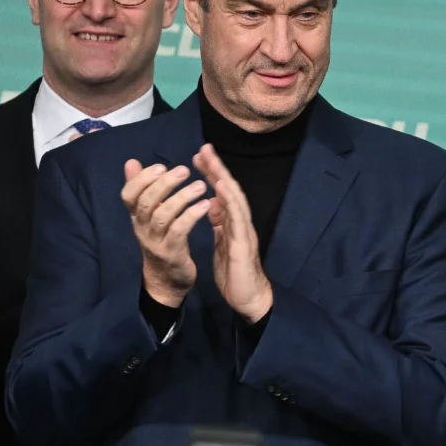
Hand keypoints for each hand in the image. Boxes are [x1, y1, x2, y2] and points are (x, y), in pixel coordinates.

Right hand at [122, 157, 208, 306]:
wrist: (167, 280)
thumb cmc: (161, 240)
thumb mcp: (149, 215)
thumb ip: (142, 189)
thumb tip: (131, 162)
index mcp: (136, 216)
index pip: (128, 194)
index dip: (141, 179)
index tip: (160, 166)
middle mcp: (141, 228)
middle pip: (146, 202)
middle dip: (164, 184)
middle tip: (184, 170)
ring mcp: (155, 242)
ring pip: (163, 216)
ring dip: (182, 198)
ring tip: (201, 186)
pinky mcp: (171, 253)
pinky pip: (179, 231)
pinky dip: (192, 216)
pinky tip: (206, 205)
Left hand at [196, 145, 272, 322]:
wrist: (248, 298)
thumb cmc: (235, 274)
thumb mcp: (222, 244)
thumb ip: (219, 224)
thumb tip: (211, 204)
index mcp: (232, 223)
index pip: (220, 193)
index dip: (210, 174)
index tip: (197, 157)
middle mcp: (240, 222)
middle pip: (228, 189)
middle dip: (216, 168)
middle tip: (203, 147)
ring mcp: (244, 230)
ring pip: (234, 198)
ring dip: (223, 176)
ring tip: (211, 159)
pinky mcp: (244, 242)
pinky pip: (237, 217)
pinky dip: (229, 199)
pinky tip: (220, 186)